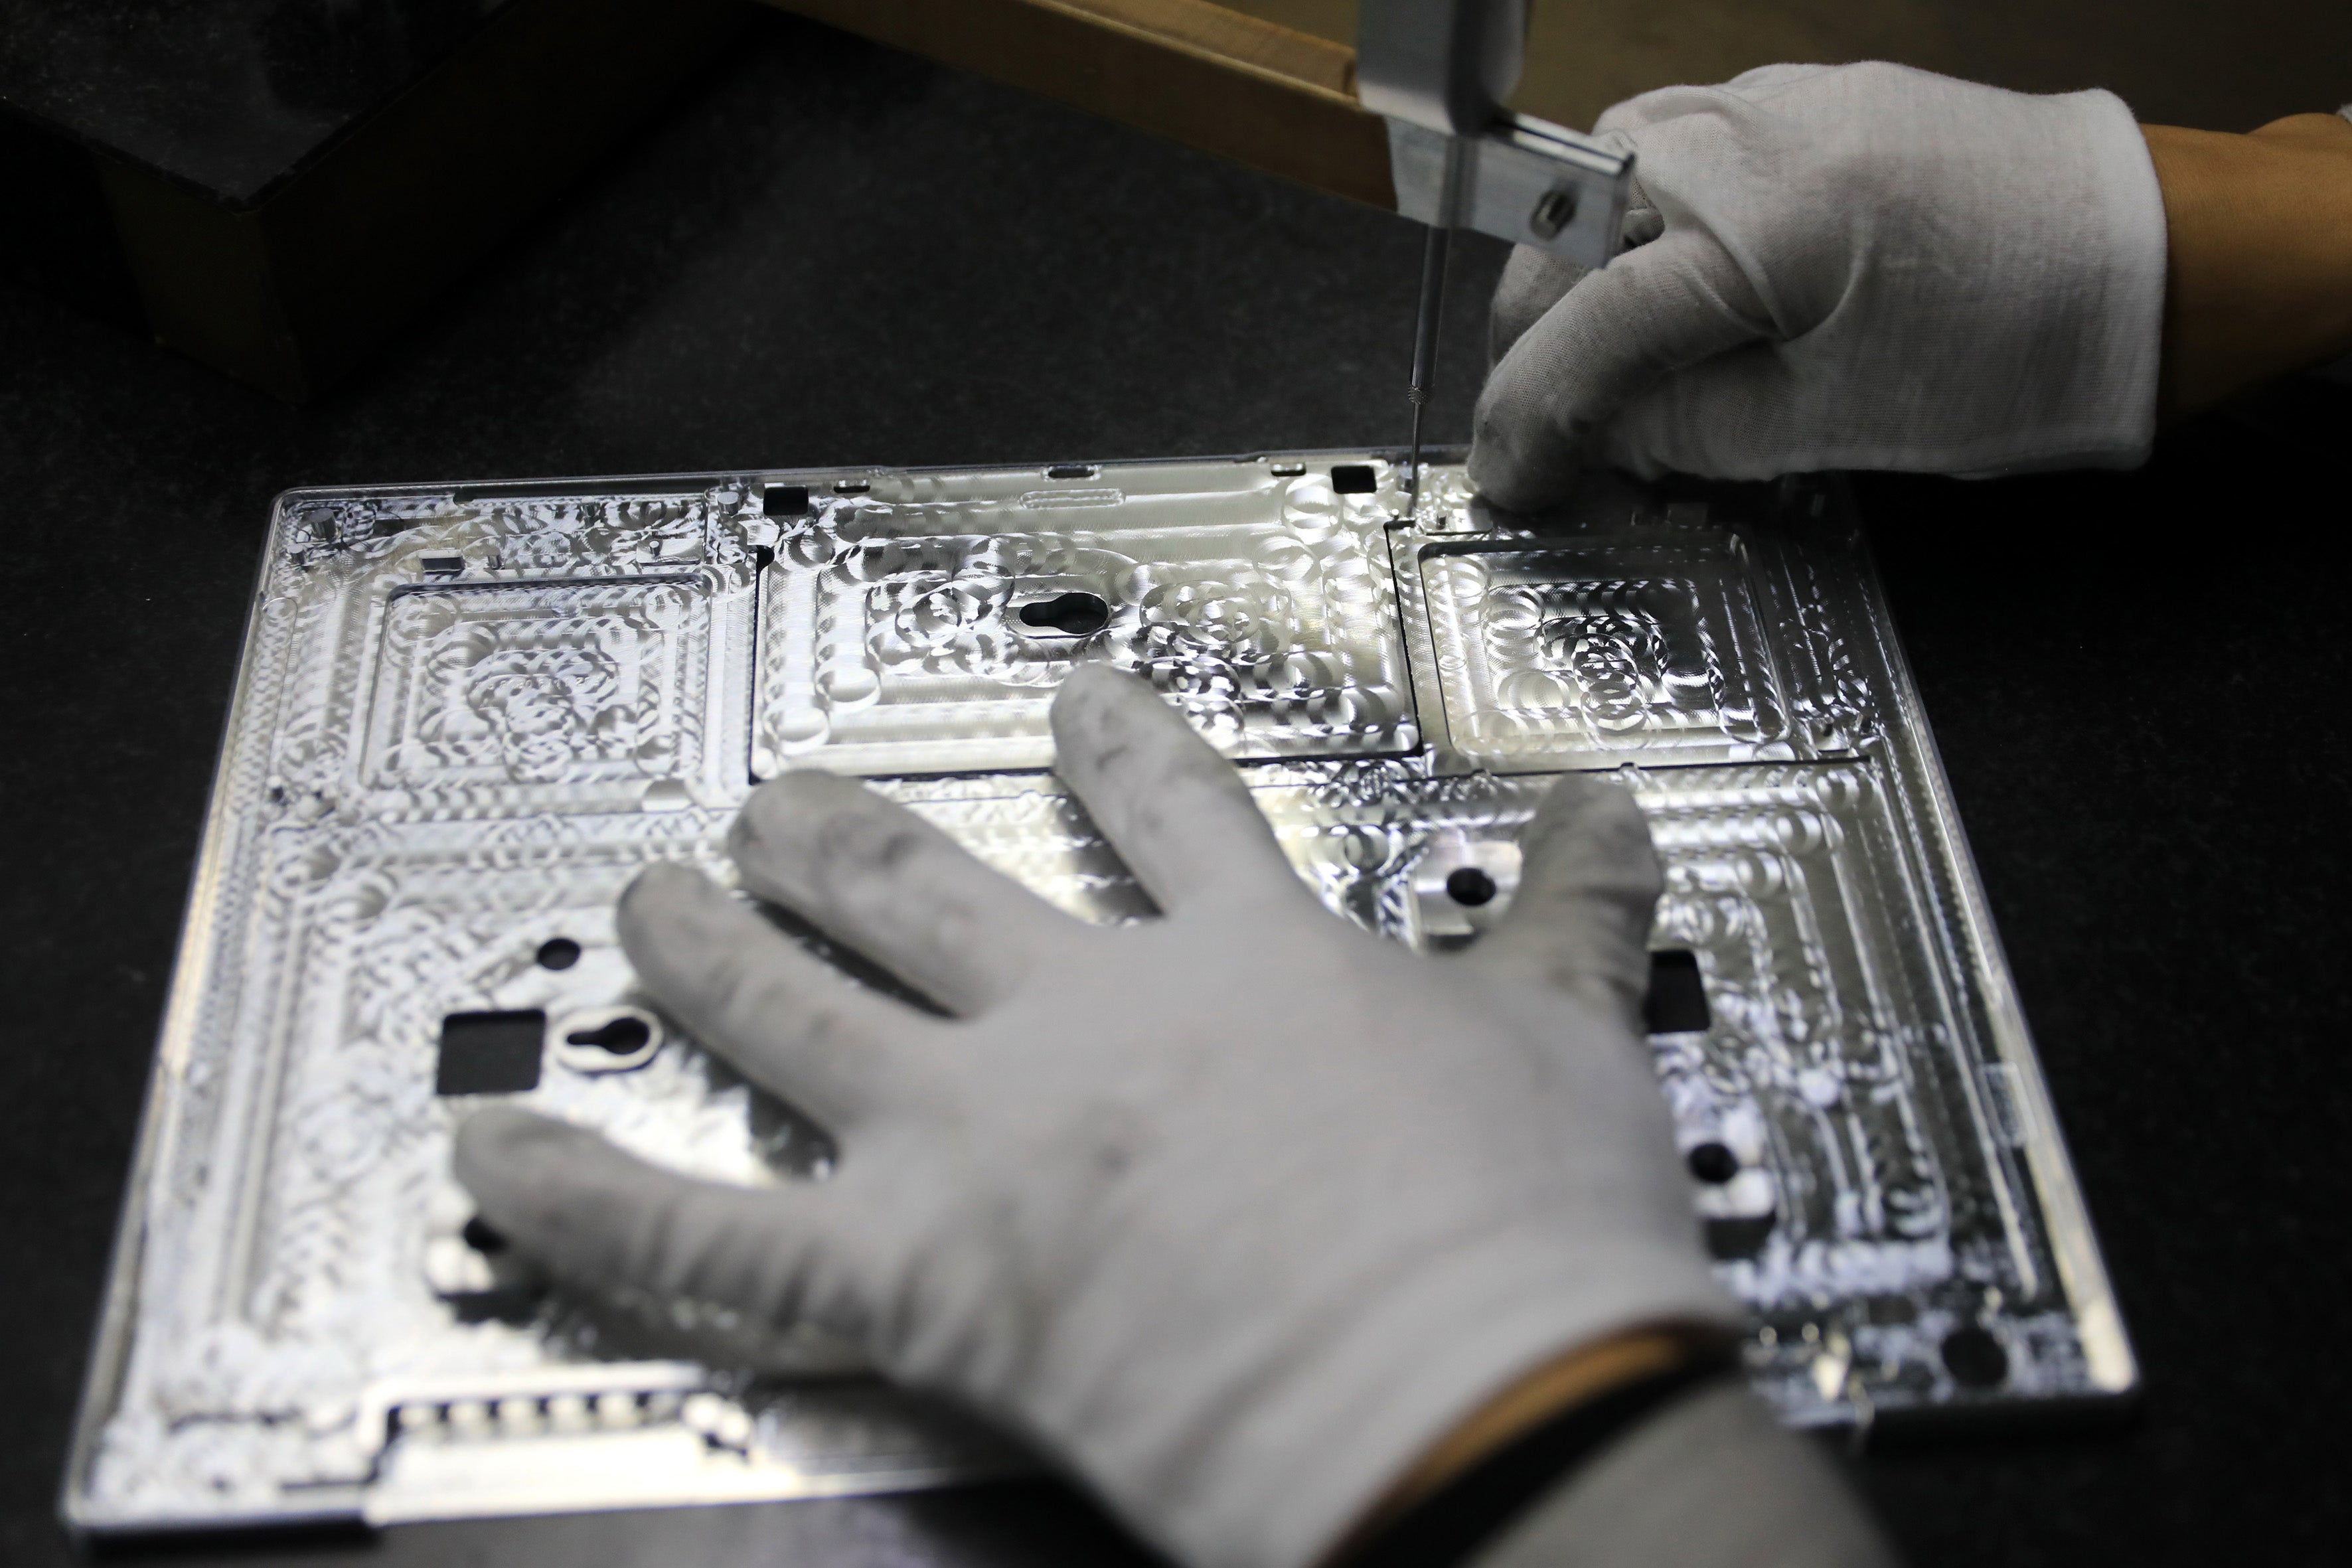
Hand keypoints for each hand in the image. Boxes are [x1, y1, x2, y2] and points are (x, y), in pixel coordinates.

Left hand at [455, 666, 1733, 1567]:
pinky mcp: (920, 1278)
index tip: (1074, 697)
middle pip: (929, 890)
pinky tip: (491, 1155)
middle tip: (779, 802)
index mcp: (1241, 955)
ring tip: (646, 896)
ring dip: (704, 948)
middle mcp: (1086, 1021)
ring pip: (798, 1010)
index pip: (1167, 809)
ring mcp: (984, 1141)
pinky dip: (589, 1203)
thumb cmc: (1522, 1231)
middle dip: (841, 838)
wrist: (1472, 1394)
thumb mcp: (1571, 1037)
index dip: (1116, 744)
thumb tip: (1611, 810)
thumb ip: (1574, 910)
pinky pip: (712, 1238)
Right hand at [1469, 62, 2168, 504]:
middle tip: (1563, 440)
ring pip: (1602, 189)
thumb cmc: (2017, 346)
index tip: (1512, 483)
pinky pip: (1676, 158)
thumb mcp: (1829, 425)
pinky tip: (1683, 299)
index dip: (1525, 421)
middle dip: (1541, 346)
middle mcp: (1739, 134)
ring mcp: (1771, 100)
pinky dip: (1649, 235)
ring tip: (1617, 371)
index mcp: (1748, 222)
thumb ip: (1685, 428)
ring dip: (1584, 283)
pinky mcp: (1806, 98)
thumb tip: (1594, 436)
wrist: (2152, 257)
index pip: (1577, 329)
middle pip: (1562, 240)